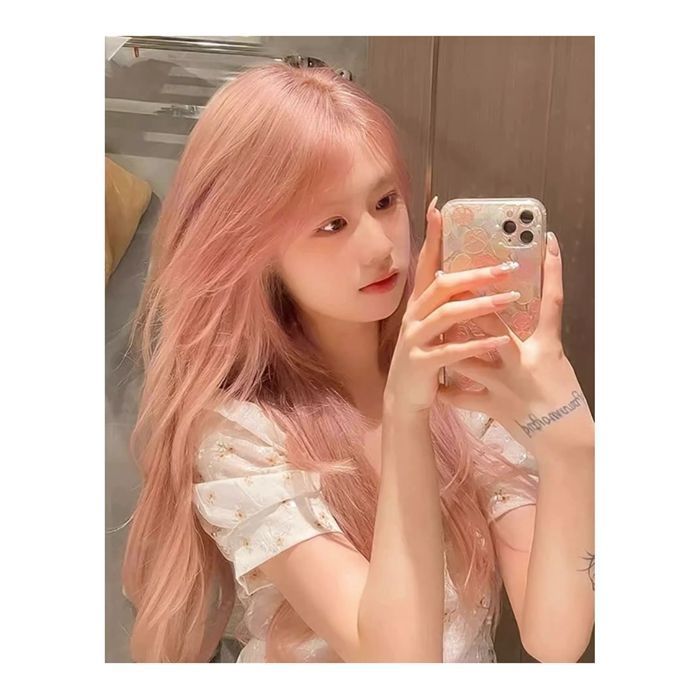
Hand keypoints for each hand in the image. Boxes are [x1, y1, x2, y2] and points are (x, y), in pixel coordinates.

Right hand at [384, 196, 521, 414]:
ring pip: (447, 314)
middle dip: (475, 273)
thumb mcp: (434, 327)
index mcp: (419, 305)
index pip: (426, 264)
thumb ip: (449, 304)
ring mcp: (415, 340)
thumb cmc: (425, 358)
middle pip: (443, 285)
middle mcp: (414, 317)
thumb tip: (472, 279)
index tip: (439, 209)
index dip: (431, 236)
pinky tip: (499, 341)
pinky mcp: (421, 363)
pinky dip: (476, 345)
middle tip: (507, 266)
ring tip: (510, 299)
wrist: (404, 398)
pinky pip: (451, 351)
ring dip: (480, 305)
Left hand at [435, 229, 590, 443]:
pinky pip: (461, 397)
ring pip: (467, 359)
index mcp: (547, 347)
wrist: (565, 441)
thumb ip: (542, 336)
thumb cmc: (566, 399)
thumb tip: (534, 308)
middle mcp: (524, 361)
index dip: (552, 272)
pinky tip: (435, 384)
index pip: (552, 302)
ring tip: (432, 331)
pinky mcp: (492, 406)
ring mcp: (505, 385)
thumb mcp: (559, 362)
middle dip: (473, 304)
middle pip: (494, 325)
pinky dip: (447, 390)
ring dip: (450, 346)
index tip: (547, 243)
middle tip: (453, 283)